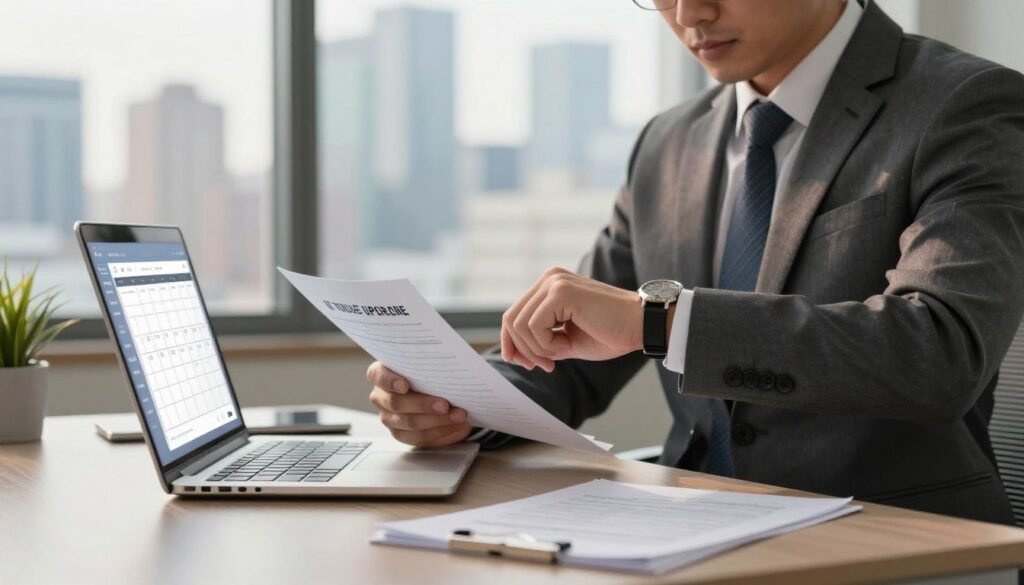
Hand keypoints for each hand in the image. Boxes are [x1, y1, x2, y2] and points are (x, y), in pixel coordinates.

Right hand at [366, 361, 471, 446]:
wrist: (439, 396)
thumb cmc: (431, 375)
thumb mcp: (431, 366)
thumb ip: (432, 366)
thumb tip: (450, 370)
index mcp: (381, 373)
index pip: (378, 375)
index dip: (390, 380)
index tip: (405, 385)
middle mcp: (381, 396)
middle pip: (396, 402)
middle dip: (423, 404)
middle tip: (445, 404)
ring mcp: (389, 417)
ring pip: (410, 421)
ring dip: (438, 419)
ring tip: (458, 415)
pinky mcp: (401, 433)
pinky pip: (419, 436)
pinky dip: (440, 430)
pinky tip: (455, 424)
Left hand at [501, 267, 644, 371]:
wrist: (642, 327)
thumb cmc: (610, 334)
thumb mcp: (566, 340)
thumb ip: (540, 341)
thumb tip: (512, 352)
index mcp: (550, 286)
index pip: (514, 315)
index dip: (514, 343)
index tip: (530, 364)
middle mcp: (550, 278)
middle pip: (511, 319)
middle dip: (523, 350)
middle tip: (546, 366)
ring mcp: (554, 282)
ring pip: (519, 325)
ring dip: (537, 349)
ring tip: (560, 356)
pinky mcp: (561, 291)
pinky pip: (534, 327)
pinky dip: (546, 345)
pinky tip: (566, 346)